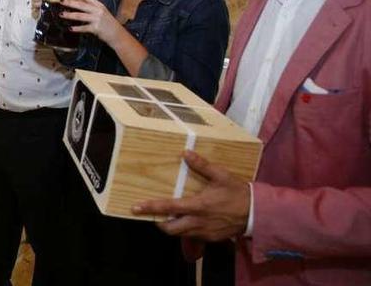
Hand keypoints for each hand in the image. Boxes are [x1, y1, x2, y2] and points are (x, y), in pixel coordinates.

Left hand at [59, 0, 120, 44]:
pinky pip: (84, 28)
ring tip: (61, 14)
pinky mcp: (96, 28)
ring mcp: (97, 19)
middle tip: (61, 1)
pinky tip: (70, 29)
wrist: (118, 34)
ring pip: (81, 16)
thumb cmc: (108, 23)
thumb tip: (78, 4)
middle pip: (82, 5)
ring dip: (70, 15)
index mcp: (98, 5)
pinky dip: (77, 28)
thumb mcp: (101, 12)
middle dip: (70, 2)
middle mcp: (98, 10)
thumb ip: (92, 8)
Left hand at [132, 150, 250, 241]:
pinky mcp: (211, 238)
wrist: (257, 213)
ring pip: (180, 234)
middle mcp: (198, 222)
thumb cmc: (237, 192)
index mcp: (198, 206)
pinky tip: (188, 220)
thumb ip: (202, 165)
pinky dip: (186, 230)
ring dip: (172, 227)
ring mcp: (204, 232)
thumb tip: (185, 153)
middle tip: (154, 214)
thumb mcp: (221, 176)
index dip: (150, 208)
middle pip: (170, 229)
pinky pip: (192, 236)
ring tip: (169, 216)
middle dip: (158, 223)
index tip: (135, 207)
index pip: (169, 208)